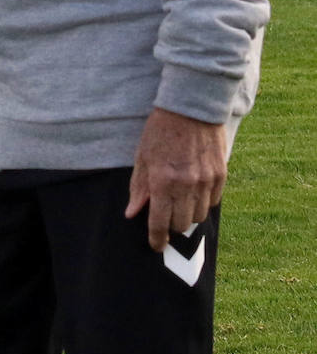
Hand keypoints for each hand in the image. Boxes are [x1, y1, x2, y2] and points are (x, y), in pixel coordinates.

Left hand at [125, 107, 226, 251]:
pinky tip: (194, 191)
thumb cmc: (160, 131)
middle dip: (171, 226)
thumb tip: (132, 214)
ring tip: (179, 202)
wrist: (190, 108)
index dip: (157, 239)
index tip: (156, 245)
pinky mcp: (221, 175)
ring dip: (188, 215)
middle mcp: (186, 185)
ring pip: (199, 216)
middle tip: (165, 218)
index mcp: (162, 181)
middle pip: (182, 224)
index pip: (159, 222)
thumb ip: (138, 188)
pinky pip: (213, 202)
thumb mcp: (142, 158)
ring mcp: (206, 181)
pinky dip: (203, 202)